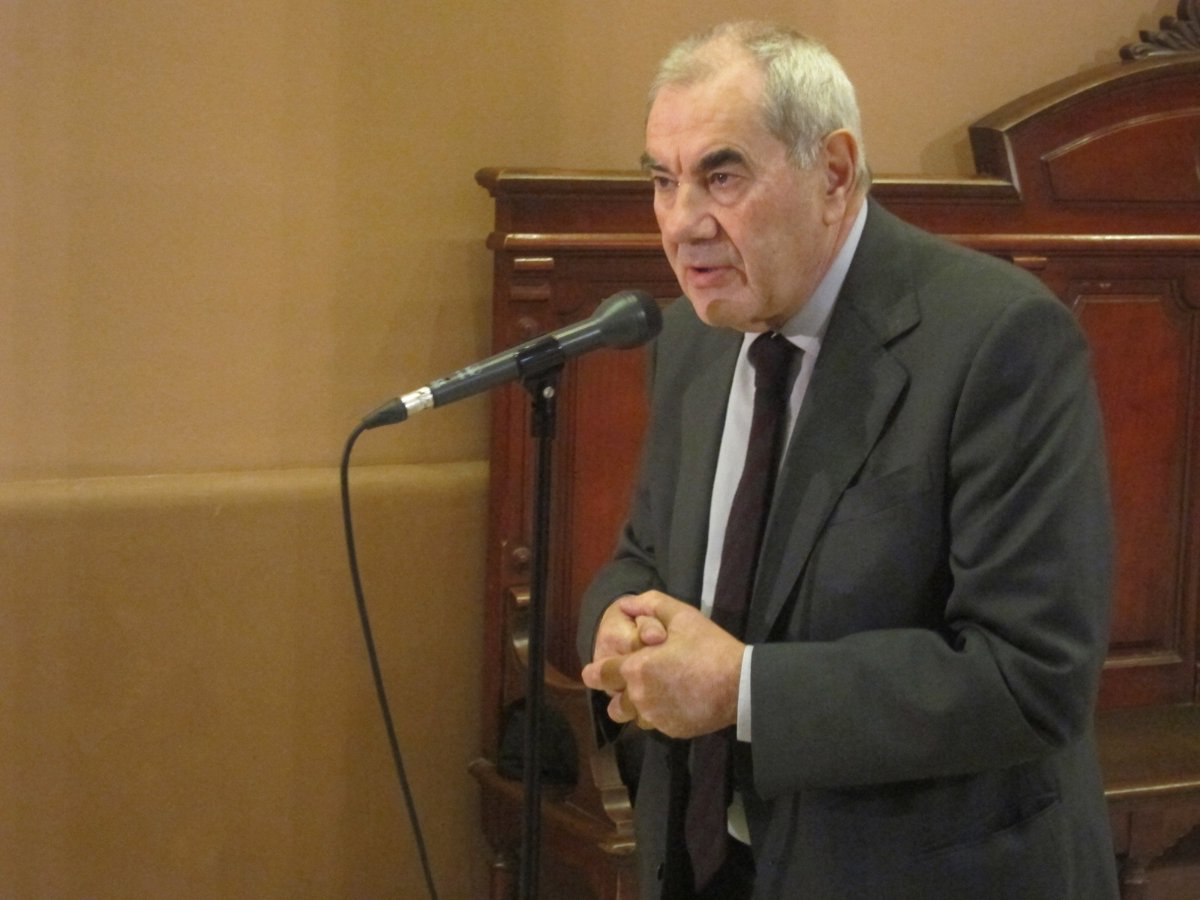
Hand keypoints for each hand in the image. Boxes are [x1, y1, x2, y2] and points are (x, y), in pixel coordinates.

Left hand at [581, 591, 744, 738]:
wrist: (740, 684)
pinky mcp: (671, 730)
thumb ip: (650, 604)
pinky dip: (659, 714)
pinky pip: (655, 724)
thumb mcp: (682, 616)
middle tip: (633, 680)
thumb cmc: (709, 646)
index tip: (592, 672)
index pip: (600, 675)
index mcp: (635, 669)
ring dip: (637, 706)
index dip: (594, 672)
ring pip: (633, 717)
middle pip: (613, 704)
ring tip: (655, 692)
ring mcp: (655, 718)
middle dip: (617, 693)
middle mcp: (639, 698)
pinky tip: (676, 700)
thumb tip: (627, 604)